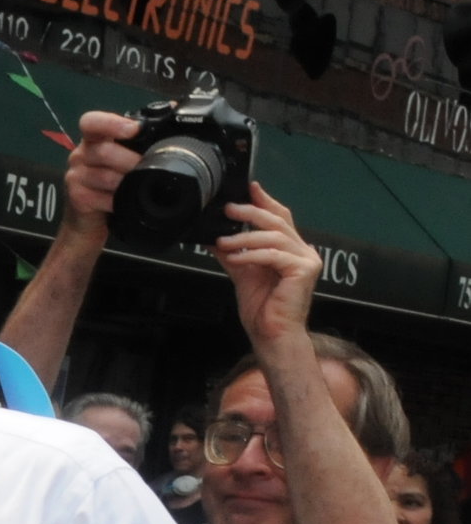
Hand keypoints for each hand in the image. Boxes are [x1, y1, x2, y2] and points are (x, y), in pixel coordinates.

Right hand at [61, 110, 143, 231]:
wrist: (88, 221)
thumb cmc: (110, 185)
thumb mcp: (122, 158)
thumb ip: (138, 138)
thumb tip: (173, 108)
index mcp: (93, 139)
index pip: (91, 122)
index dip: (111, 123)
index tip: (134, 129)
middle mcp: (80, 154)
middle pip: (103, 152)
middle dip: (130, 160)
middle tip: (146, 167)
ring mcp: (75, 176)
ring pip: (105, 176)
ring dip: (125, 182)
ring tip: (137, 186)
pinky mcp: (77, 197)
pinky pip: (101, 198)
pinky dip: (117, 201)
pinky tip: (123, 203)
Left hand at [217, 183, 318, 356]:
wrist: (271, 335)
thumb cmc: (262, 310)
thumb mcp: (242, 275)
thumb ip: (234, 254)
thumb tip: (216, 239)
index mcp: (291, 250)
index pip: (281, 218)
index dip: (266, 201)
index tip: (250, 188)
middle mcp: (303, 251)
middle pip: (278, 221)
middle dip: (252, 212)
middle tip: (228, 210)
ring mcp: (307, 260)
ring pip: (274, 236)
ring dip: (245, 237)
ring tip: (223, 242)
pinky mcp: (304, 270)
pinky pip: (273, 255)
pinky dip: (251, 255)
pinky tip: (234, 258)